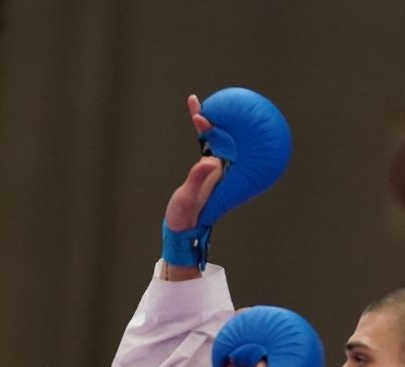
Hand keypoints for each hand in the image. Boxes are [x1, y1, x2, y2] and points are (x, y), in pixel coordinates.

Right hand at [164, 95, 222, 233]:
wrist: (183, 225)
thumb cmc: (186, 214)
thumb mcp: (190, 197)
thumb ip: (199, 179)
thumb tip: (212, 162)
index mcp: (221, 171)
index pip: (219, 144)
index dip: (212, 128)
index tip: (202, 118)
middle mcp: (221, 166)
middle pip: (221, 136)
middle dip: (214, 118)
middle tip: (197, 103)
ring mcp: (214, 166)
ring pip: (214, 138)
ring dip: (205, 121)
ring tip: (196, 104)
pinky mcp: (207, 167)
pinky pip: (206, 144)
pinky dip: (202, 131)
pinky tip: (198, 120)